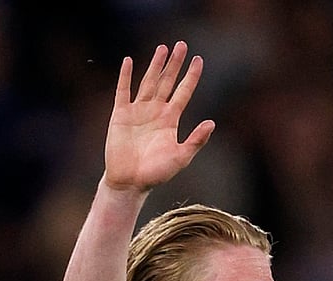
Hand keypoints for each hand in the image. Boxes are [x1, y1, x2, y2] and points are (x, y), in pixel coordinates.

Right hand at [103, 41, 214, 192]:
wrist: (130, 182)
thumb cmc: (156, 173)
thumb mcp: (181, 157)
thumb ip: (196, 140)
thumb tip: (212, 123)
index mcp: (170, 120)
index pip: (183, 92)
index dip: (191, 76)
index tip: (199, 60)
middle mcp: (155, 111)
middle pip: (167, 81)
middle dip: (175, 64)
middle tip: (182, 45)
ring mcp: (138, 111)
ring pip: (148, 82)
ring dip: (155, 65)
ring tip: (163, 48)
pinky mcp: (120, 115)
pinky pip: (123, 91)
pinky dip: (125, 76)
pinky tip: (129, 61)